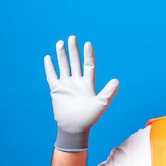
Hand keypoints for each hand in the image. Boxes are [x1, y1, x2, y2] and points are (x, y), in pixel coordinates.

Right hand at [44, 35, 118, 150]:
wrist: (75, 127)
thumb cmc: (90, 118)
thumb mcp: (102, 104)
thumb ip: (109, 92)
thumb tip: (117, 80)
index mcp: (88, 84)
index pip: (89, 65)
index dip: (88, 55)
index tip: (88, 44)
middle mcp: (77, 82)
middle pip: (75, 62)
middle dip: (74, 51)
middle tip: (72, 38)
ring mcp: (66, 85)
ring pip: (63, 66)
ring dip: (61, 55)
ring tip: (60, 43)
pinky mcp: (56, 90)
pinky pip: (52, 76)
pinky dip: (50, 67)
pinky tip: (48, 57)